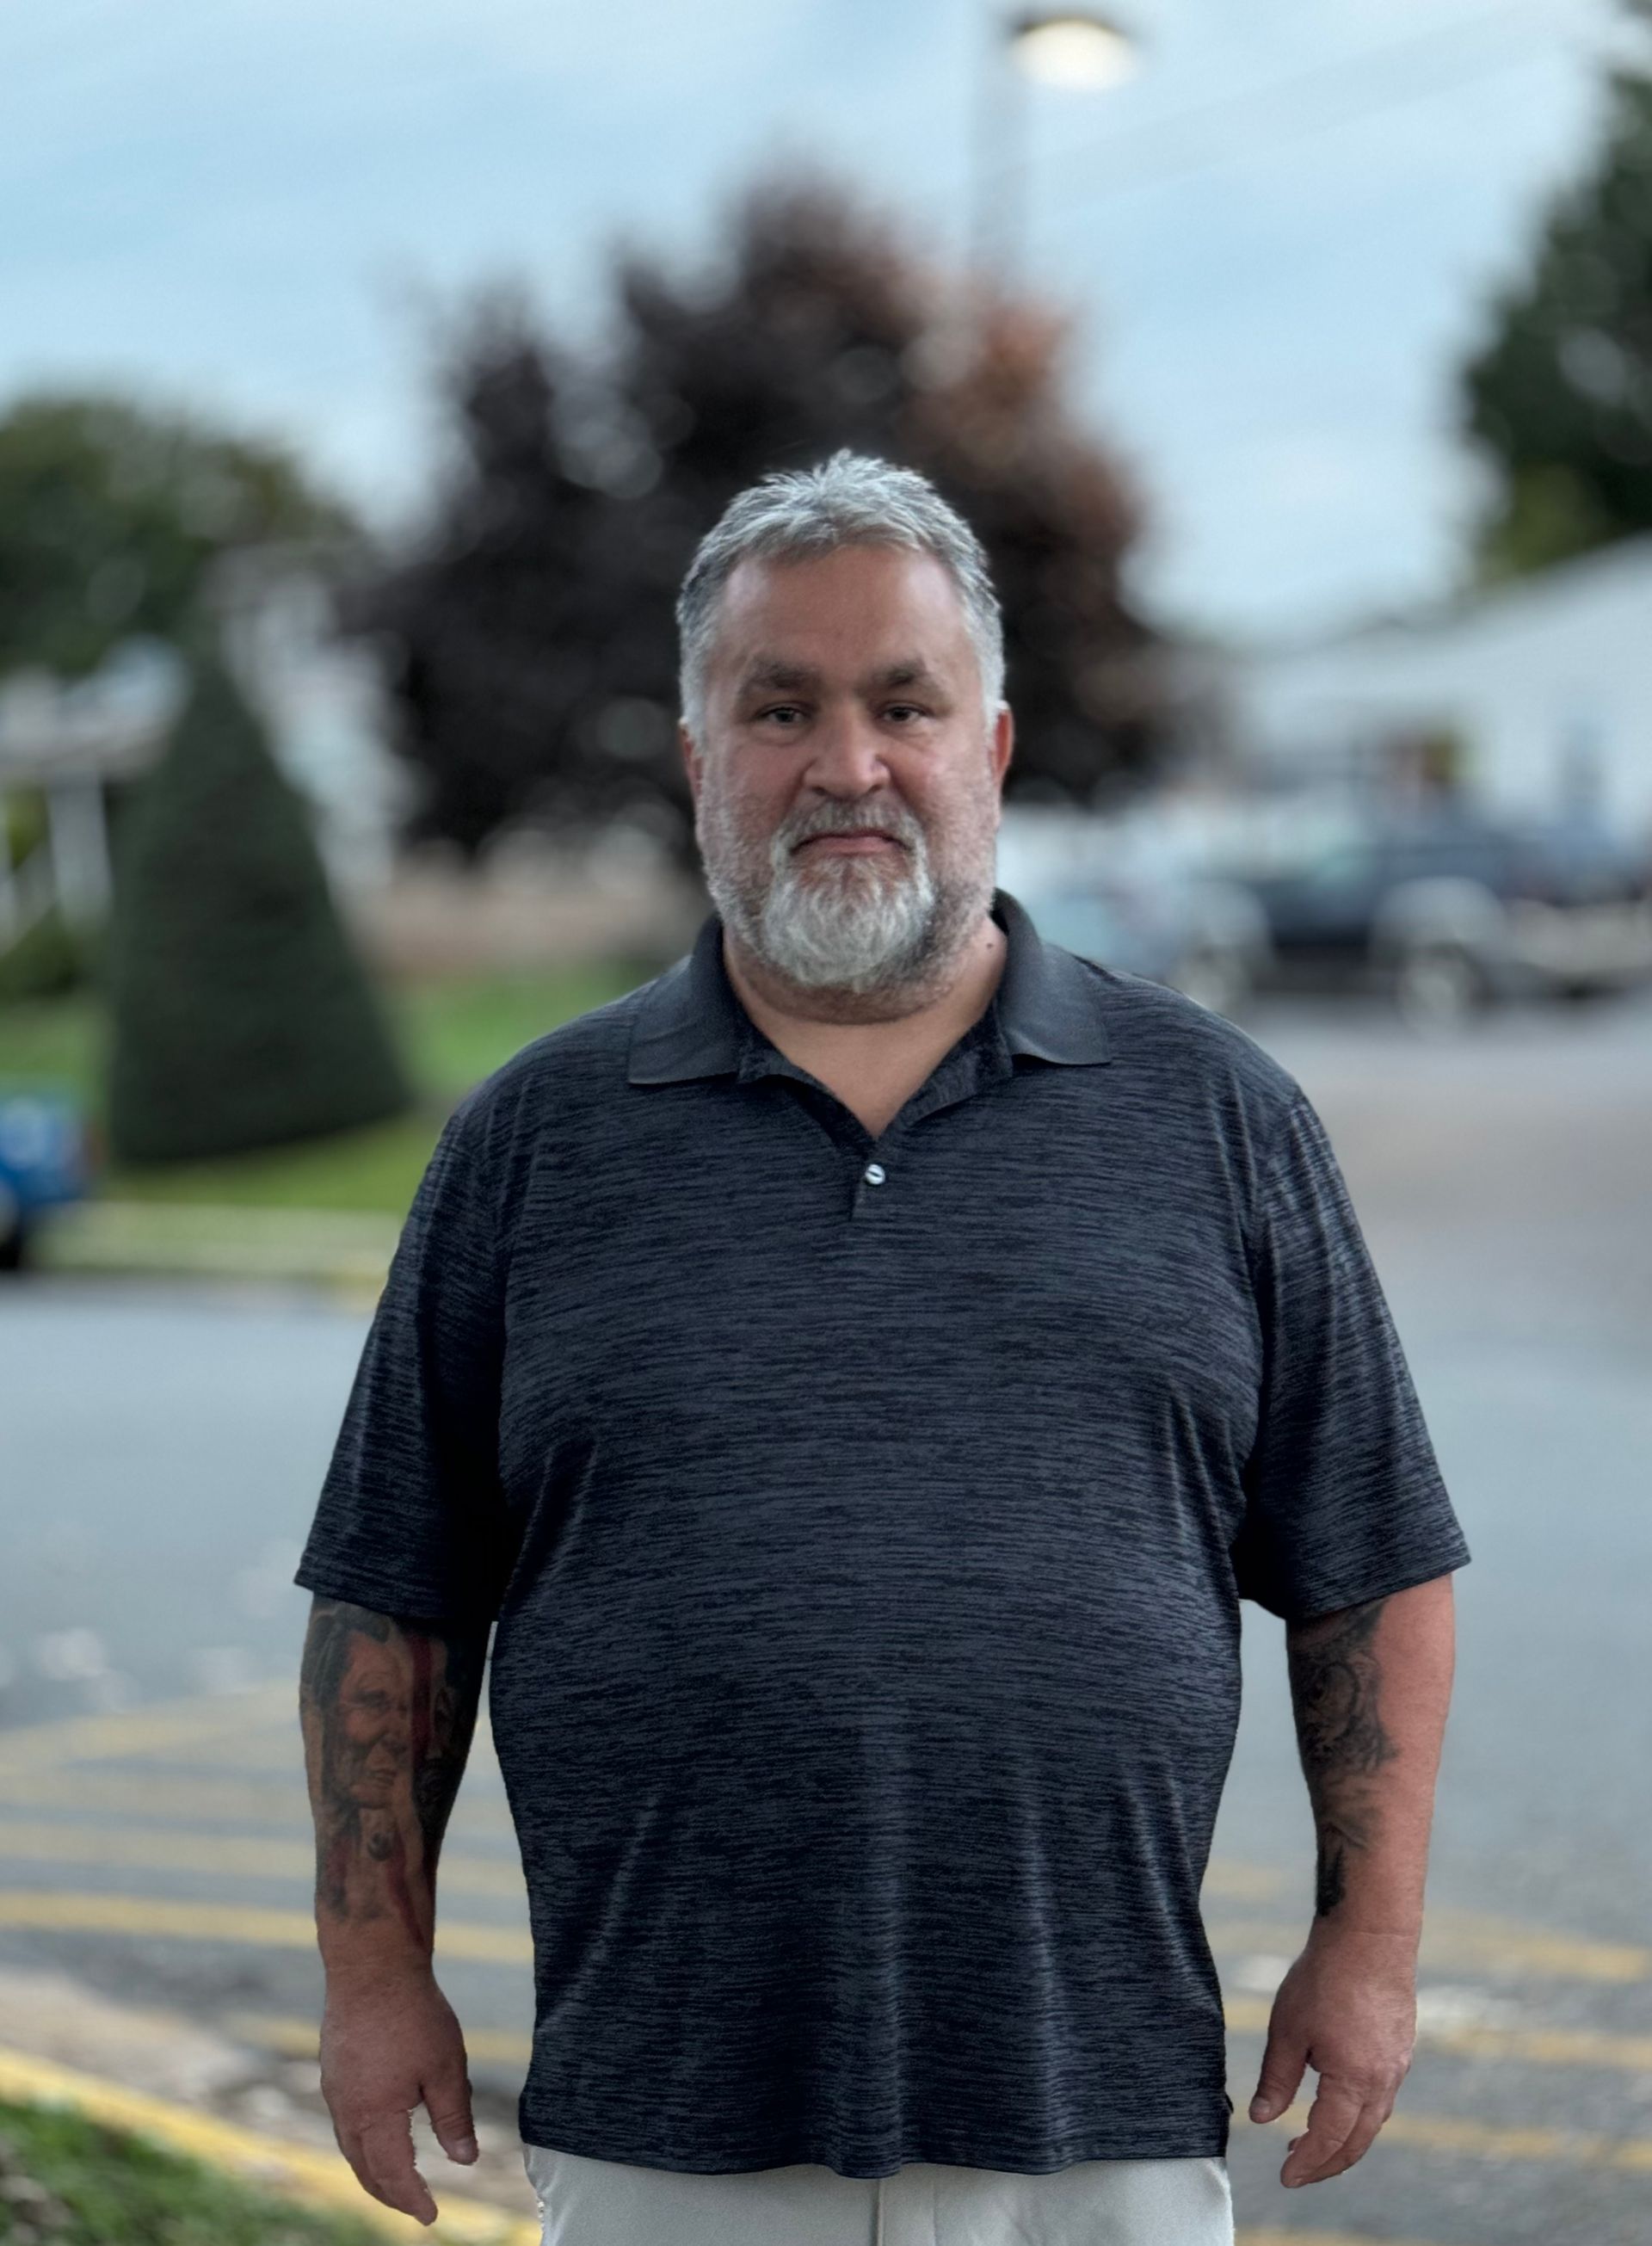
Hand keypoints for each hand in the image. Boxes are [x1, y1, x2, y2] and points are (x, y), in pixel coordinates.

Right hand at [319, 1968, 478, 2224]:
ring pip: (350, 2148)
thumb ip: (453, 2119)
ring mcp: (334, 2089)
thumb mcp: (446, 2068)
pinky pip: (345, 2122)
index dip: (412, 2199)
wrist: (372, 1964)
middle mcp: (346, 2110)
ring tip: (397, 2181)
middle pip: (365, 2170)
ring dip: (373, 2171)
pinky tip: (379, 2134)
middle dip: (390, 2194)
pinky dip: (362, 2142)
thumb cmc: (413, 2012)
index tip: (432, 2216)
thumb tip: (465, 2161)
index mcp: (375, 2116)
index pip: (393, 2175)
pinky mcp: (332, 2070)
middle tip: (415, 2207)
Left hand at [1247, 1926, 1417, 2187]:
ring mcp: (1397, 2065)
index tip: (1285, 2177)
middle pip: (1357, 2142)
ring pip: (1373, 2121)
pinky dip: (1359, 2114)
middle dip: (1328, 2163)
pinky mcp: (1400, 2047)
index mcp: (1353, 2083)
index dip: (1307, 2164)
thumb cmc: (1325, 1978)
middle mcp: (1383, 2082)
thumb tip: (1262, 2119)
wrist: (1370, 1936)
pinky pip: (1382, 2097)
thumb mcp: (1288, 2030)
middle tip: (1297, 2170)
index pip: (1329, 2141)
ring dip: (1345, 2140)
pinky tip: (1338, 2102)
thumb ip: (1277, 2079)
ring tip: (1310, 2140)